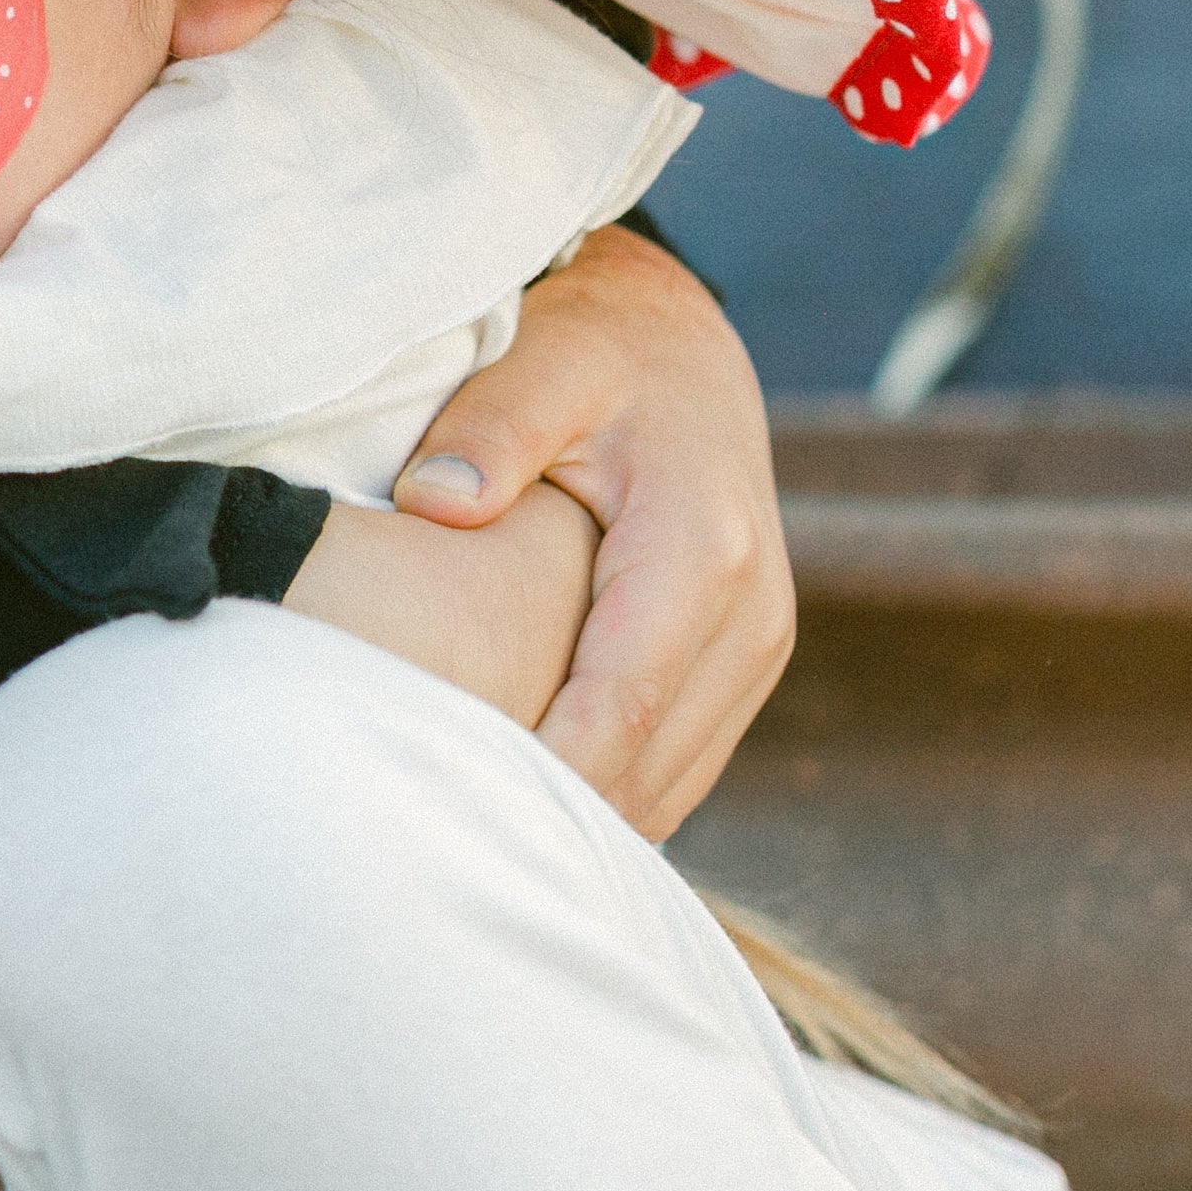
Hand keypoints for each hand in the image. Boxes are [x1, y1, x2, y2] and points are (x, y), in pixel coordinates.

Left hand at [387, 223, 787, 835]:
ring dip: (583, 819)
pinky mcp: (741, 666)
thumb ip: (487, 430)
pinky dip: (610, 793)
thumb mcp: (539, 364)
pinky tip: (522, 808)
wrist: (678, 343)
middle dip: (552, 816)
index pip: (621, 705)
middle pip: (647, 766)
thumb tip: (434, 501)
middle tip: (435, 847)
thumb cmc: (593, 350)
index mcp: (703, 548)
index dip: (544, 776)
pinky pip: (677, 764)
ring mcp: (758, 648)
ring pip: (669, 783)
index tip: (455, 816)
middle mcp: (753, 613)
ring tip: (467, 840)